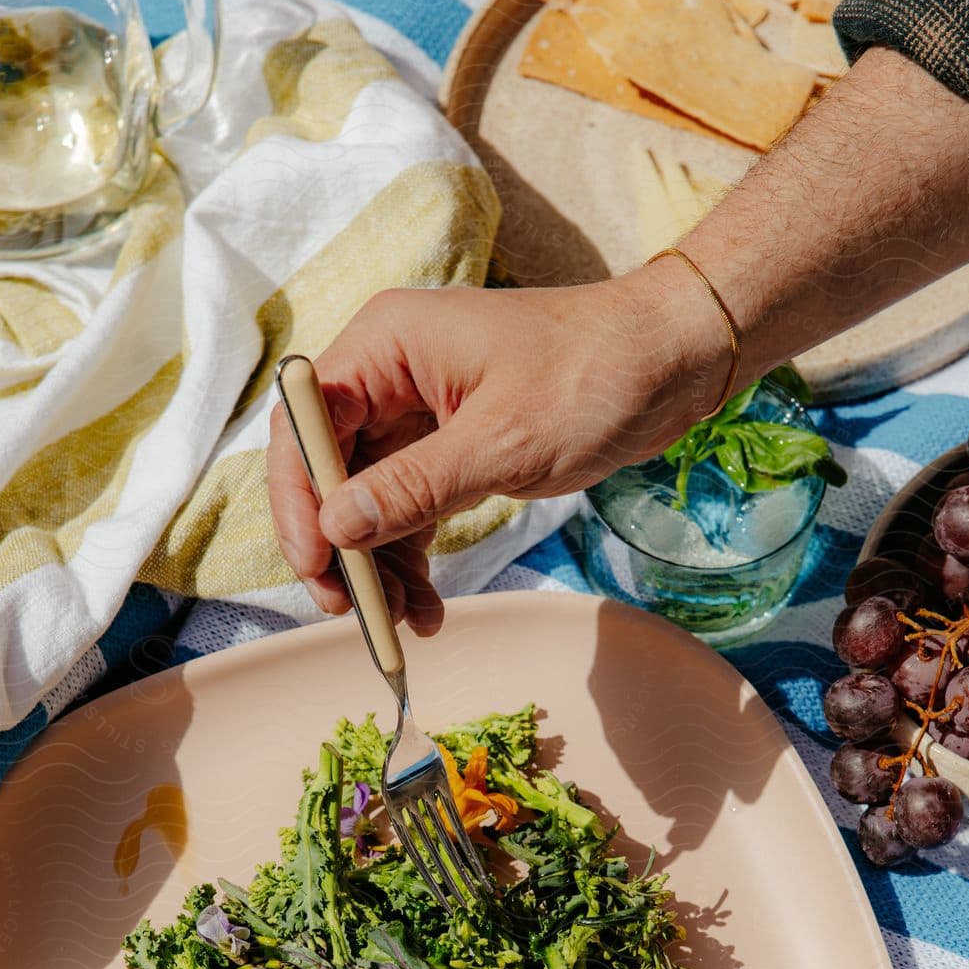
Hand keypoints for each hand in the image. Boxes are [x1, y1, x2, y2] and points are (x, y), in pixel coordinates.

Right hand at [267, 268, 731, 629]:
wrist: (670, 361)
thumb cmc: (593, 376)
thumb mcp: (501, 442)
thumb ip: (413, 487)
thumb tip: (336, 530)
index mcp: (386, 345)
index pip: (304, 425)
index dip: (298, 499)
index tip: (316, 566)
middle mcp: (389, 373)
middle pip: (328, 469)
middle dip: (340, 546)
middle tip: (356, 612)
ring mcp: (418, 411)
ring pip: (368, 500)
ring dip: (379, 565)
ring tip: (404, 623)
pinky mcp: (449, 446)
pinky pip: (408, 508)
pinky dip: (413, 557)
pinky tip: (427, 608)